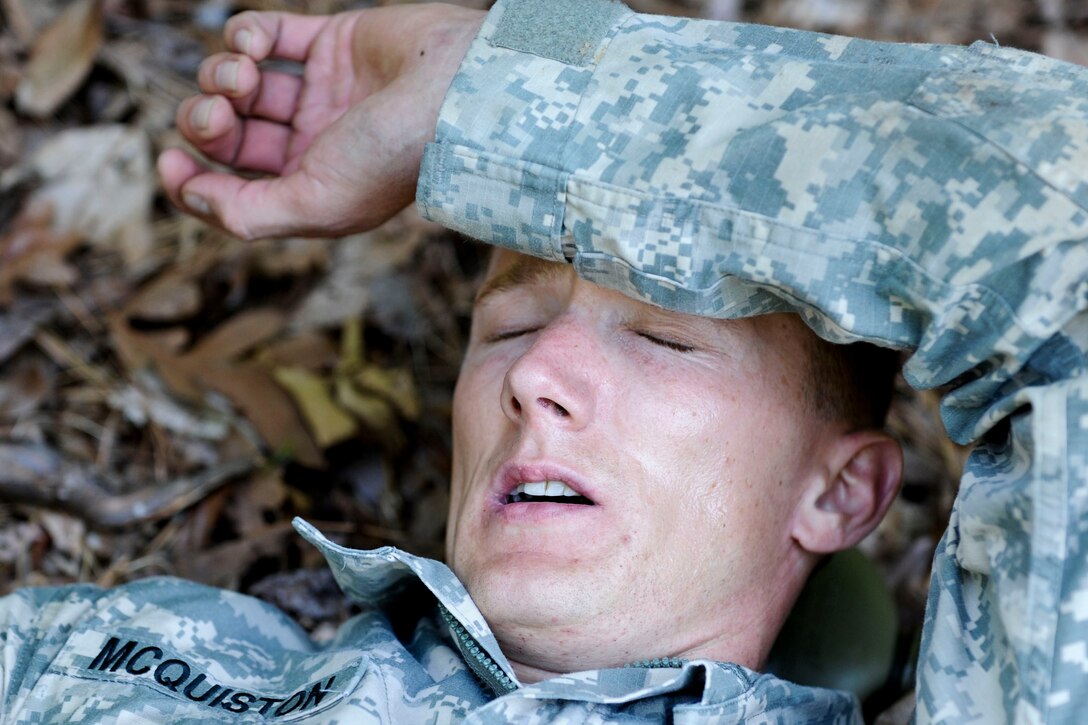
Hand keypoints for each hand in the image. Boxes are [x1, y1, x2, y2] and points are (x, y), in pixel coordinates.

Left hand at [158, 4, 484, 238]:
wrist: (456, 90)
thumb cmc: (395, 156)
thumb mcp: (318, 205)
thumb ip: (250, 214)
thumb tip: (194, 198)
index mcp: (312, 191)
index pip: (232, 191)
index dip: (190, 182)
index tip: (169, 162)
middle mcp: (313, 144)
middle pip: (228, 135)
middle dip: (205, 121)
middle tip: (217, 113)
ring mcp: (320, 93)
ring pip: (238, 83)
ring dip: (221, 75)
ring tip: (243, 75)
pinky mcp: (329, 43)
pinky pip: (265, 34)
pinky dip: (244, 35)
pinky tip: (253, 46)